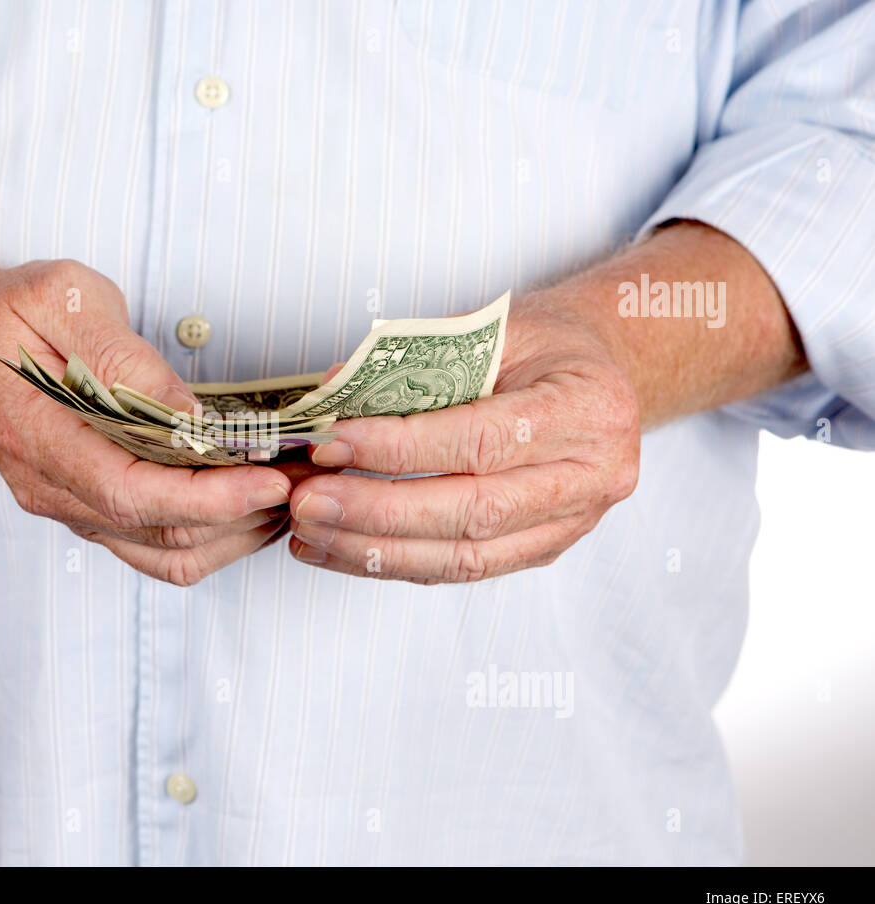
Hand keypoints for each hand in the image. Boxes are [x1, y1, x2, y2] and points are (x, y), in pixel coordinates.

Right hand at [0, 259, 292, 585]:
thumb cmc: (11, 317)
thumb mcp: (61, 299)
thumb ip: (121, 354)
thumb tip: (187, 412)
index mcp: (34, 436)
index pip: (130, 495)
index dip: (208, 497)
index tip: (270, 477)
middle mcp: (50, 490)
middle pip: (161, 535)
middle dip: (245, 513)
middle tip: (309, 476)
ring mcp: (72, 510)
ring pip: (169, 556)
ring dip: (240, 532)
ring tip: (295, 489)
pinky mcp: (95, 514)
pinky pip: (161, 550)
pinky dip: (218, 535)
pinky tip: (255, 501)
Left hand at [286, 290, 640, 583]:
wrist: (602, 374)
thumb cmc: (546, 345)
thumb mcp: (493, 328)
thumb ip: (419, 361)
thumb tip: (331, 394)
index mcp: (587, 409)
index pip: (480, 441)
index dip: (400, 448)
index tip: (333, 444)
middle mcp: (592, 476)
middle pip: (470, 511)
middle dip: (377, 511)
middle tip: (309, 501)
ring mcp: (572, 523)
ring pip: (464, 556)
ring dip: (375, 550)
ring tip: (311, 531)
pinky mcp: (543, 550)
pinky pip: (461, 569)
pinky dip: (395, 562)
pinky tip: (340, 549)